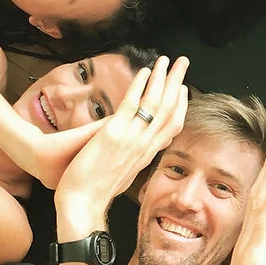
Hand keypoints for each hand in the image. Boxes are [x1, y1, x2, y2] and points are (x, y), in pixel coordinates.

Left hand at [53, 56, 188, 208]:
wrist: (82, 205)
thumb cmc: (96, 193)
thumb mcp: (123, 175)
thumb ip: (132, 159)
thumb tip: (133, 153)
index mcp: (147, 154)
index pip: (173, 125)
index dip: (180, 104)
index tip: (183, 88)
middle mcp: (145, 145)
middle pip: (170, 109)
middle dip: (178, 82)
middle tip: (183, 63)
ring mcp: (132, 139)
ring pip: (155, 103)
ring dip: (163, 78)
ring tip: (166, 59)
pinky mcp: (114, 134)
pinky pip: (132, 104)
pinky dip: (140, 86)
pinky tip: (144, 71)